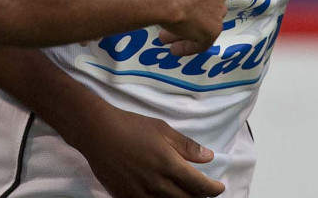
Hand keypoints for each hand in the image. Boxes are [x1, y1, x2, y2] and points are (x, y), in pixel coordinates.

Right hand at [71, 104, 225, 197]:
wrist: (98, 133)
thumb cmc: (131, 126)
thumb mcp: (162, 129)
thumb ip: (186, 146)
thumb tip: (208, 157)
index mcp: (169, 165)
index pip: (200, 186)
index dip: (214, 189)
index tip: (220, 187)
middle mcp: (158, 184)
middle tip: (204, 192)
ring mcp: (141, 194)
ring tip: (186, 194)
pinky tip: (163, 196)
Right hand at [152, 0, 227, 54]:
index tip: (176, 2)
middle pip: (208, 5)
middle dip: (191, 14)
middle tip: (172, 21)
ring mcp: (218, 11)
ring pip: (204, 24)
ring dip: (186, 32)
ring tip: (164, 38)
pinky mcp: (213, 30)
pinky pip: (201, 42)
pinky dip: (188, 47)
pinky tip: (174, 50)